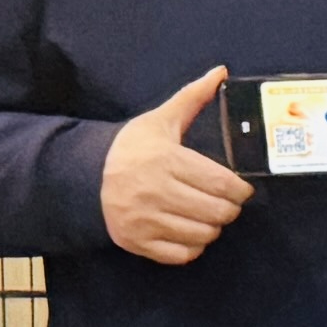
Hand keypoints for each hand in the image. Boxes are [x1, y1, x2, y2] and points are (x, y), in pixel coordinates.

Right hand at [97, 70, 254, 265]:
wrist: (85, 176)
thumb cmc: (130, 148)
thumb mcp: (160, 120)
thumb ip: (193, 98)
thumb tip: (221, 72)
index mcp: (165, 161)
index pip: (222, 184)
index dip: (240, 190)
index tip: (241, 188)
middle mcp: (154, 193)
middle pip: (217, 212)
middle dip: (229, 208)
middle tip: (225, 201)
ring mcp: (144, 221)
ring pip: (203, 235)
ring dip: (212, 227)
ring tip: (207, 214)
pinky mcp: (136, 242)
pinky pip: (182, 255)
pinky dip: (193, 246)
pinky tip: (189, 229)